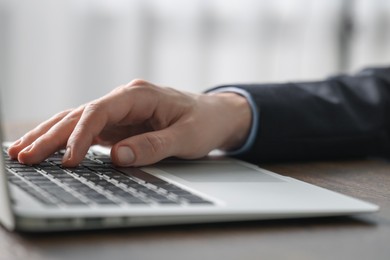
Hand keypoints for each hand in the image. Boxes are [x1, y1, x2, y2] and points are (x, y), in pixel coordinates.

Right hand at [8, 80, 250, 166]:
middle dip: (52, 135)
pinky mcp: (120, 125)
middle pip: (80, 114)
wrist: (216, 115)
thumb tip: (118, 157)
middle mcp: (125, 100)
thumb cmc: (204, 122)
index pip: (99, 111)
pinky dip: (67, 140)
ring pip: (78, 121)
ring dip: (51, 136)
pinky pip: (88, 131)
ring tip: (22, 151)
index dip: (81, 136)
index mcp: (139, 95)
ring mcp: (120, 112)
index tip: (70, 161)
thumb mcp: (186, 137)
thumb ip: (154, 145)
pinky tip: (48, 149)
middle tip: (24, 155)